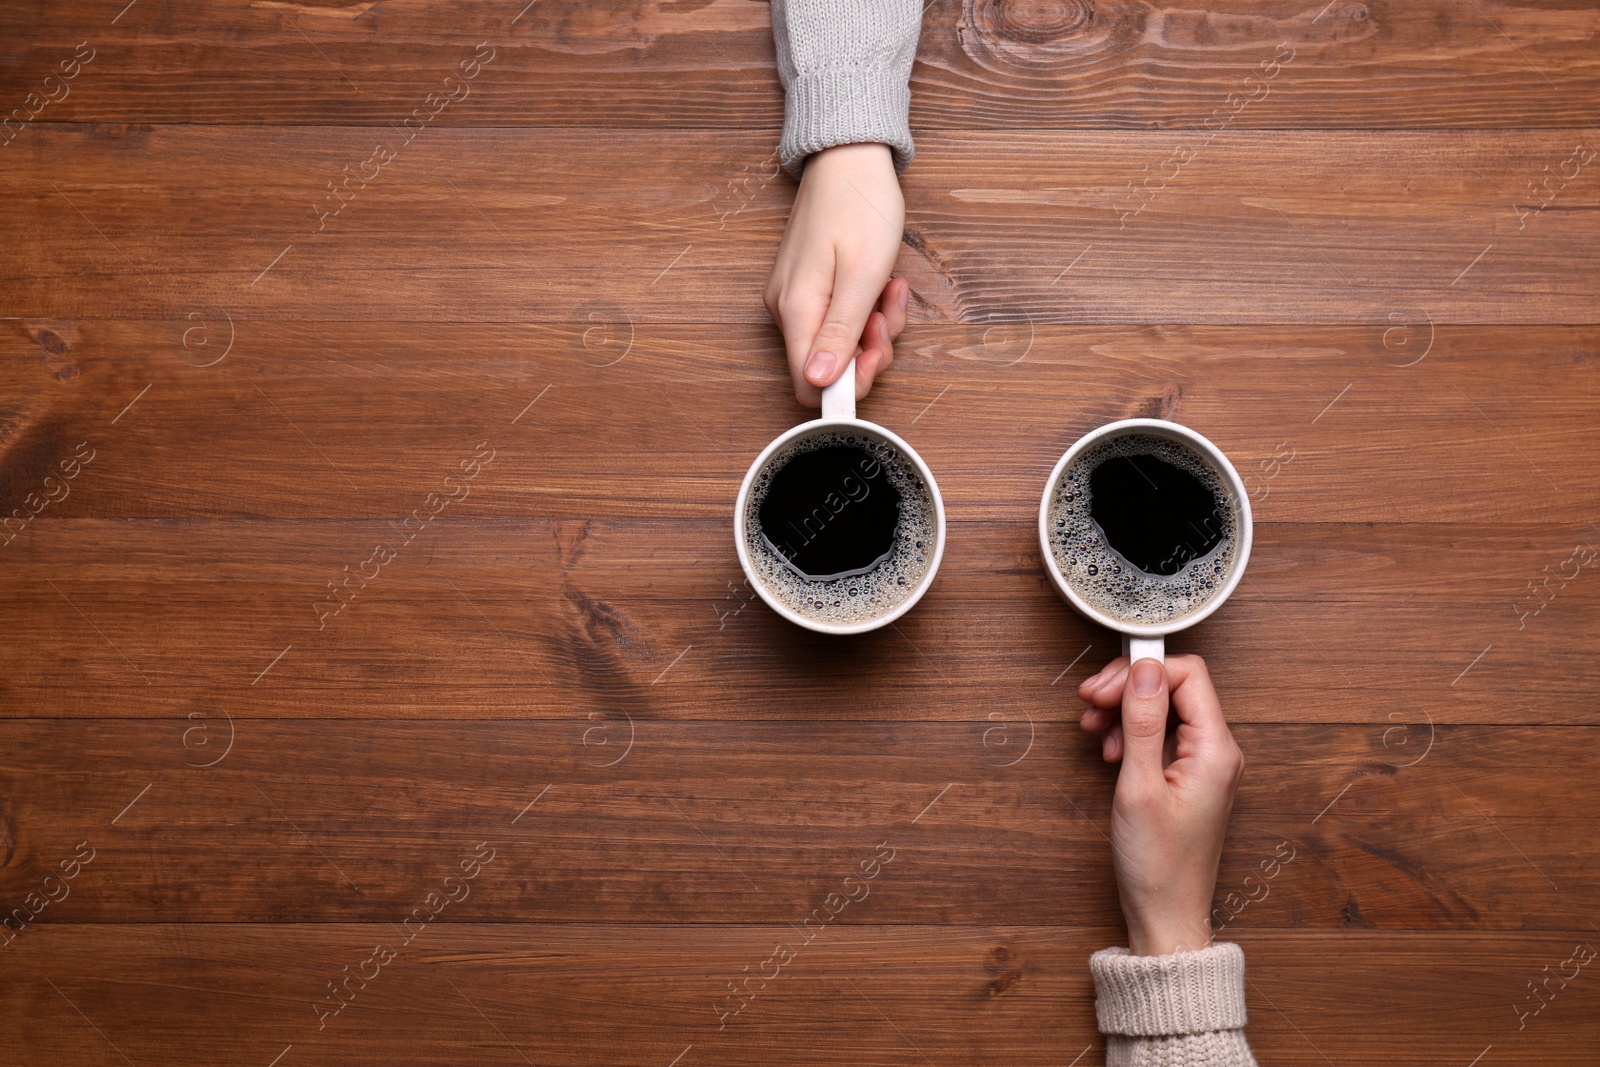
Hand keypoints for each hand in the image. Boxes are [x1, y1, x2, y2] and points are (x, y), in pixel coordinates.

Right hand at [764, 142, 908, 407]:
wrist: (849, 158)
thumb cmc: (860, 207)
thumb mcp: (863, 275)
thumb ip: (840, 333)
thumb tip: (818, 382)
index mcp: (797, 310)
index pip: (810, 384)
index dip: (848, 386)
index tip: (878, 360)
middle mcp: (787, 309)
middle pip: (827, 366)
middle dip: (869, 352)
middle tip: (889, 317)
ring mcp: (795, 297)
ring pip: (837, 343)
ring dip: (873, 328)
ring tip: (890, 291)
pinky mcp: (806, 287)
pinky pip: (837, 318)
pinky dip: (864, 310)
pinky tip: (881, 285)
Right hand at [1077, 655, 1244, 955]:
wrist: (1165, 914)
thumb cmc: (1157, 863)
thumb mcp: (1138, 787)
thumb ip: (1143, 723)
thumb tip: (1144, 670)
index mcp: (1215, 749)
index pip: (1187, 675)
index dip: (1141, 673)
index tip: (1102, 688)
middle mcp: (1217, 750)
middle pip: (1174, 687)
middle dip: (1128, 688)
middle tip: (1089, 703)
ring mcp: (1203, 763)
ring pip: (1164, 708)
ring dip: (1125, 710)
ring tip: (1095, 730)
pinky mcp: (1188, 774)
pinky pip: (1161, 734)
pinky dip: (1131, 733)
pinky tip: (1111, 750)